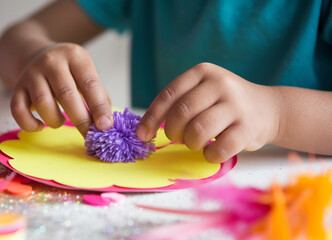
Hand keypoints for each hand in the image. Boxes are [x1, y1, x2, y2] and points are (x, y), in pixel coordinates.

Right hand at [10, 43, 112, 135]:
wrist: (35, 54)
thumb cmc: (68, 71)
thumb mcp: (86, 74)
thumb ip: (99, 96)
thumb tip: (106, 124)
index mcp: (75, 56)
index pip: (90, 84)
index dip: (99, 107)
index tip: (105, 126)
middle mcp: (52, 61)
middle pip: (67, 94)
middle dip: (81, 120)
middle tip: (88, 135)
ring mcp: (32, 73)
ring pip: (42, 103)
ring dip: (55, 120)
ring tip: (61, 121)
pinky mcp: (17, 87)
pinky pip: (18, 110)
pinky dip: (29, 124)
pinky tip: (40, 126)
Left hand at [136, 63, 281, 162]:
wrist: (268, 109)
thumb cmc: (225, 104)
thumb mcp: (202, 91)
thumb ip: (178, 103)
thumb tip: (144, 129)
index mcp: (202, 72)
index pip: (168, 96)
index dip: (151, 118)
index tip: (142, 135)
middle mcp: (220, 84)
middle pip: (181, 114)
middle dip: (172, 132)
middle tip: (178, 138)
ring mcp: (236, 105)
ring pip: (198, 131)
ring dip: (191, 143)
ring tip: (196, 142)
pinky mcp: (248, 128)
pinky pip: (218, 149)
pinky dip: (209, 156)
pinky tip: (211, 152)